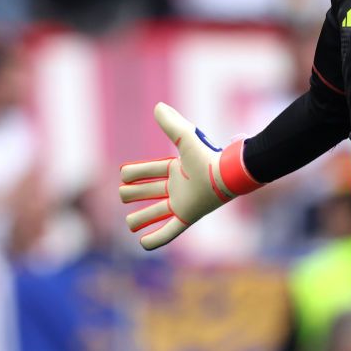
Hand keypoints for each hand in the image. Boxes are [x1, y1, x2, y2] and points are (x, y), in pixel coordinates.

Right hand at [119, 102, 261, 249]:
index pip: (149, 171)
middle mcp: (178, 187)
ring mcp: (182, 204)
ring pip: (156, 213)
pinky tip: (143, 243)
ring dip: (141, 218)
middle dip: (133, 194)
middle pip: (149, 192)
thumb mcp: (185, 138)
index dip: (135, 172)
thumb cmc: (207, 156)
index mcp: (176, 169)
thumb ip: (172, 124)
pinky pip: (169, 232)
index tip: (123, 174)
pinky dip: (156, 239)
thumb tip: (158, 106)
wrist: (227, 175)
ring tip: (129, 223)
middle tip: (123, 194)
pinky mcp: (188, 217)